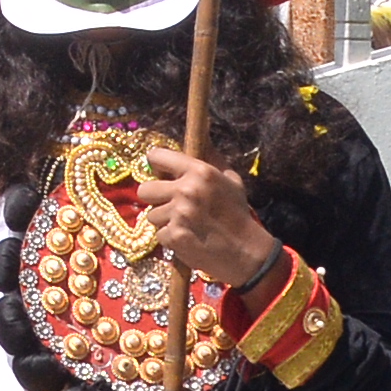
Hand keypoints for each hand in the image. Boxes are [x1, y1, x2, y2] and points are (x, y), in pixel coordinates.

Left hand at [129, 143, 276, 291]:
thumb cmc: (238, 214)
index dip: (157, 166)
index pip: (156, 156)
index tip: (162, 174)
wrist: (246, 251)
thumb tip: (202, 138)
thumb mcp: (230, 180)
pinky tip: (188, 238)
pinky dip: (171, 238)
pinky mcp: (174, 236)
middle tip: (172, 204)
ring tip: (186, 224)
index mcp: (199, 171)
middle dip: (156, 198)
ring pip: (152, 215)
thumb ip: (211, 159)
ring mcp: (178, 214)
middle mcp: (186, 190)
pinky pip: (159, 234)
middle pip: (144, 189)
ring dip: (165, 220)